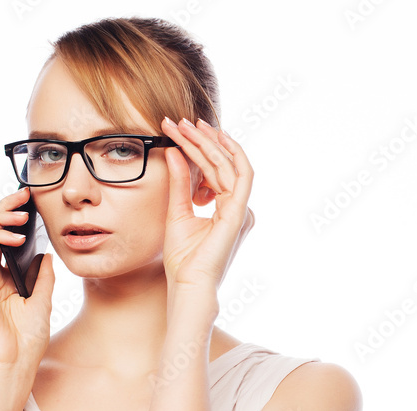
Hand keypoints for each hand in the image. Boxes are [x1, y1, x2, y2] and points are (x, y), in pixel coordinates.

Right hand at [0, 185, 54, 372]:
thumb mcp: (44, 300)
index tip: (32, 202)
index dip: (16, 219)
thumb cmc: (28, 337)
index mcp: (5, 277)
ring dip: (0, 219)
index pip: (7, 239)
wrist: (17, 361)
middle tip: (23, 194)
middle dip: (6, 210)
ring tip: (20, 212)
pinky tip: (13, 236)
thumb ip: (43, 276)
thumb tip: (47, 254)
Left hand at [160, 117, 254, 295]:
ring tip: (185, 126)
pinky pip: (237, 175)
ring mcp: (241, 210)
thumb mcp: (177, 211)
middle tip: (182, 121)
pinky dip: (224, 154)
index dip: (200, 148)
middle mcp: (239, 208)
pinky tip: (208, 139)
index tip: (180, 130)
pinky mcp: (239, 212)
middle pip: (223, 164)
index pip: (216, 171)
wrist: (188, 283)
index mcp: (229, 210)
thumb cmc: (183, 259)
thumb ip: (179, 183)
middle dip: (203, 139)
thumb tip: (174, 153)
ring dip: (208, 142)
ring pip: (228, 164)